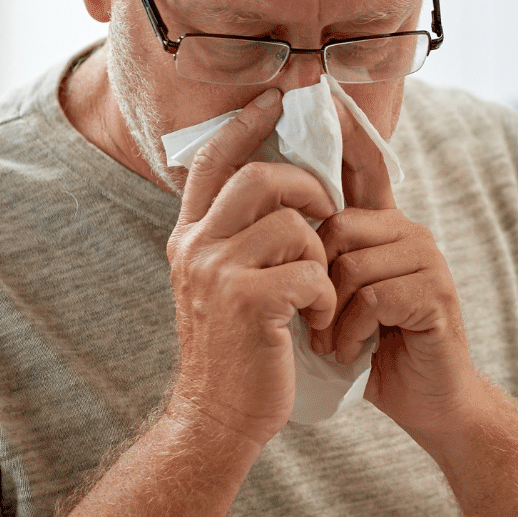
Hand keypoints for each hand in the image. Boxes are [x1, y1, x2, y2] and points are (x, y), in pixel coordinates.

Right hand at [163, 88, 338, 447]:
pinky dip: (325, 296)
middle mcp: (195, 247)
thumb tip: (276, 185)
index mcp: (189, 238)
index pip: (214, 161)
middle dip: (307, 188)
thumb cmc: (236, 351)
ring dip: (321, 256)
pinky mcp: (247, 301)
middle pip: (260, 178)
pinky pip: (309, 271)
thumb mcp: (223, 285)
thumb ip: (237, 237)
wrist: (218, 418)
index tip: (276, 98)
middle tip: (328, 213)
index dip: (246, 124)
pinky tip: (316, 321)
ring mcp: (217, 273)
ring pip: (293, 224)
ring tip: (316, 292)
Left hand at [310, 96, 478, 432]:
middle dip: (314, 279)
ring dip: (330, 312)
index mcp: (383, 227)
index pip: (364, 166)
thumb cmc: (376, 349)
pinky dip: (350, 331)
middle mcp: (408, 231)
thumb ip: (321, 258)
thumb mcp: (339, 297)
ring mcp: (427, 259)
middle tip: (314, 320)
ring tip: (334, 341)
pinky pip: (372, 295)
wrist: (428, 402)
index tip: (325, 91)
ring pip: (350, 263)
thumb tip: (272, 222)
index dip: (347, 131)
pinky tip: (353, 351)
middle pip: (336, 226)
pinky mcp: (435, 293)